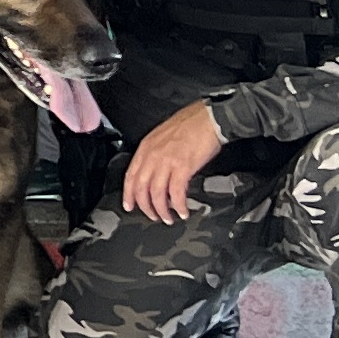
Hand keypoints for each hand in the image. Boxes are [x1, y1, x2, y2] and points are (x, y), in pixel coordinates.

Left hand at [120, 100, 226, 225]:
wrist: (209, 119)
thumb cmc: (190, 124)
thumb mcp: (163, 136)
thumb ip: (156, 154)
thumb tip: (157, 172)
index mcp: (146, 147)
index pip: (131, 175)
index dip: (128, 194)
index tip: (129, 206)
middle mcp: (152, 155)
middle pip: (141, 187)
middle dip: (145, 206)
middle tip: (152, 217)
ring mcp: (166, 161)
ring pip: (156, 193)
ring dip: (162, 209)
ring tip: (168, 218)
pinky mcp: (183, 167)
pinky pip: (176, 192)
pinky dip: (178, 205)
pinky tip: (183, 211)